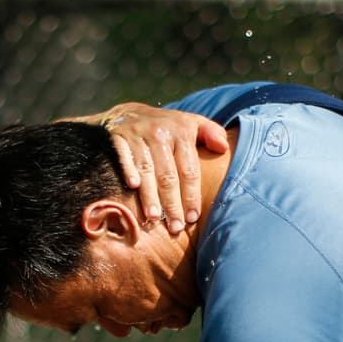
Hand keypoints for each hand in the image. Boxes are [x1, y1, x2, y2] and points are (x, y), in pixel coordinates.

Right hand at [98, 103, 227, 232]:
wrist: (128, 113)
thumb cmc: (167, 127)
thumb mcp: (192, 123)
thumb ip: (211, 133)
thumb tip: (224, 148)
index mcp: (182, 132)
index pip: (189, 171)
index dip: (191, 196)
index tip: (192, 218)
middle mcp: (160, 134)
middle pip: (168, 175)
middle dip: (172, 204)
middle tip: (175, 227)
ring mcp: (138, 135)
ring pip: (147, 169)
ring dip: (150, 195)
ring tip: (154, 217)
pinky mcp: (118, 137)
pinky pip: (123, 155)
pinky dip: (128, 169)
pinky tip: (133, 186)